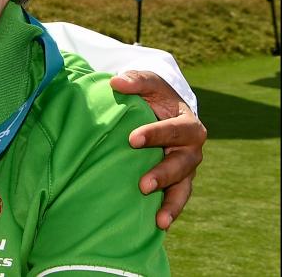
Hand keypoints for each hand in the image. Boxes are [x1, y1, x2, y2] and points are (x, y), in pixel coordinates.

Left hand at [111, 70, 205, 227]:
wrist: (158, 112)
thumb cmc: (152, 96)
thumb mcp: (147, 83)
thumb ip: (135, 80)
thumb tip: (116, 82)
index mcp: (187, 123)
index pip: (176, 129)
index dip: (156, 134)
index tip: (132, 139)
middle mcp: (191, 149)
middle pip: (183, 164)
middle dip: (164, 174)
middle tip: (143, 184)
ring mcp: (185, 169)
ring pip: (183, 188)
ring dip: (172, 203)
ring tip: (160, 220)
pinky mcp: (175, 182)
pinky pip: (175, 199)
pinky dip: (168, 212)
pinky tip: (157, 226)